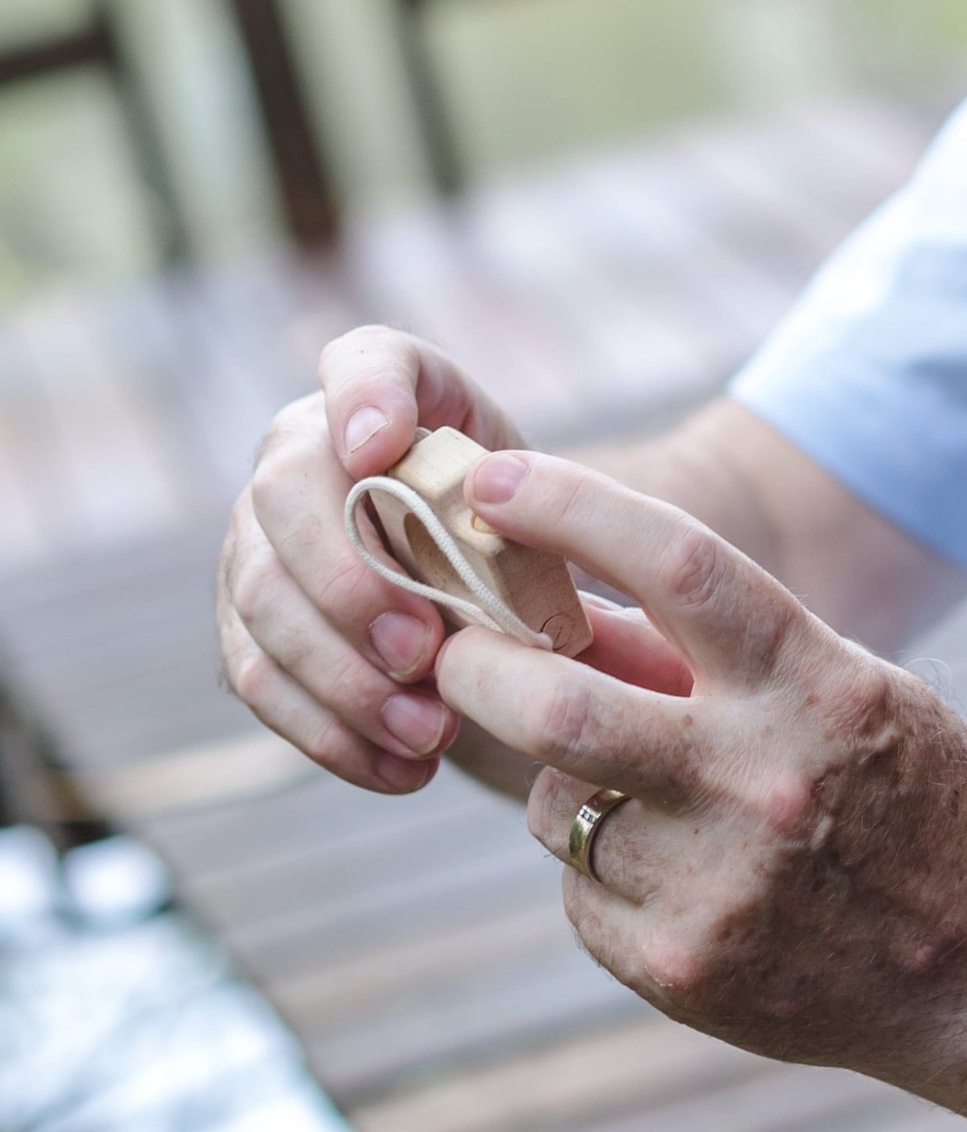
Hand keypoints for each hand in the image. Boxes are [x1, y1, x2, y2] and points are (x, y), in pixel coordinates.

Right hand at [215, 328, 524, 790]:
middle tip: (424, 652)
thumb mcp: (555, 504)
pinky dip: (328, 732)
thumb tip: (519, 527)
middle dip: (349, 581)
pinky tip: (401, 770)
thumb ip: (537, 504)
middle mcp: (303, 449)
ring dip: (341, 676)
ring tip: (430, 733)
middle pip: (286, 496)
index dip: (360, 397)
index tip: (380, 448)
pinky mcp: (247, 621)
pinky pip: (258, 677)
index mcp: (391, 390)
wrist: (503, 586)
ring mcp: (260, 535)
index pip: (364, 361)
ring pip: (261, 599)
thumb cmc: (532, 528)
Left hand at [431, 451, 966, 1131]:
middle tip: (457, 654)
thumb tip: (574, 610)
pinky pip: (581, 892)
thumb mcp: (855, 691)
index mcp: (816, 682)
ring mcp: (715, 882)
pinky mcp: (678, 967)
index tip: (491, 481)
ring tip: (627, 789)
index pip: (675, 562)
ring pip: (556, 803)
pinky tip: (680, 877)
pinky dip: (603, 869)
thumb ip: (728, 654)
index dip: (569, 508)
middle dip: (476, 667)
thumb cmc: (915, 799)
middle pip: (555, 701)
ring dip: (564, 781)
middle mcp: (760, 777)